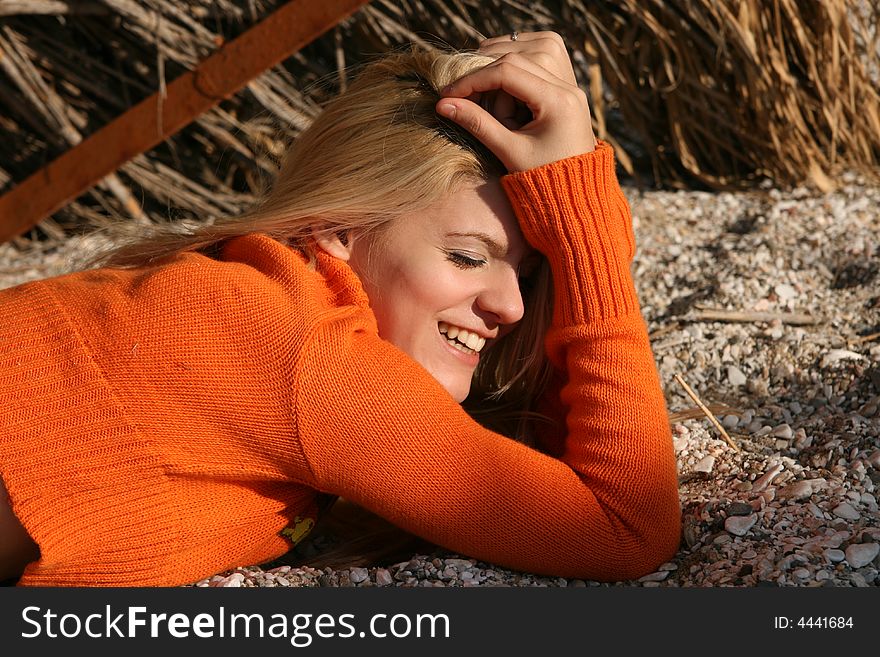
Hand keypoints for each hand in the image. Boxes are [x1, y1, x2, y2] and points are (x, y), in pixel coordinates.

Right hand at [436, 31, 595, 172]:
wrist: (575, 192)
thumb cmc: (542, 179)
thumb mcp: (508, 152)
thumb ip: (478, 125)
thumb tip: (443, 105)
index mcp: (558, 102)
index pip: (507, 72)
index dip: (473, 79)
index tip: (449, 94)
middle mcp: (569, 86)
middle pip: (517, 56)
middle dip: (485, 73)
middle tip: (463, 96)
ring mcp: (571, 83)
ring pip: (528, 51)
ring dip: (501, 66)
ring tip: (486, 96)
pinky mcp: (567, 86)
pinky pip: (539, 59)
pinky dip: (516, 67)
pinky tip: (502, 87)